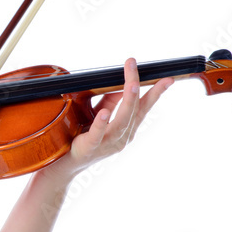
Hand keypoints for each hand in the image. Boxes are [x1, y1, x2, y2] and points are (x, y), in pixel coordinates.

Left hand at [45, 58, 171, 180]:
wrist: (64, 165)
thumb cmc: (82, 139)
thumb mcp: (99, 116)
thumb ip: (110, 102)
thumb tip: (120, 85)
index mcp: (126, 129)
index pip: (144, 108)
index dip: (155, 93)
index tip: (167, 78)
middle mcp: (122, 137)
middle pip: (135, 110)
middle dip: (137, 86)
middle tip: (135, 67)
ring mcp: (107, 143)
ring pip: (122, 121)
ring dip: (127, 101)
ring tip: (131, 84)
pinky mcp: (90, 147)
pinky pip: (98, 134)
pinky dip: (102, 122)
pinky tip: (105, 112)